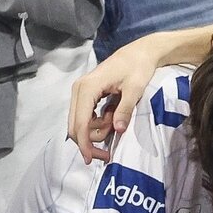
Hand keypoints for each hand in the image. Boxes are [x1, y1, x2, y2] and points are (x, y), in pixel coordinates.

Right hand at [68, 38, 166, 162]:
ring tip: (115, 121)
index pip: (81, 122)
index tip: (91, 159)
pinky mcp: (84, 95)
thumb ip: (125, 109)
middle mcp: (79, 89)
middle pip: (74, 126)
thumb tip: (118, 130)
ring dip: (95, 131)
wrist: (139, 53)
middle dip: (89, 142)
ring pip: (78, 124)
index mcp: (88, 88)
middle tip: (108, 152)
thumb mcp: (135, 89)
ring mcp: (79, 92)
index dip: (84, 144)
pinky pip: (84, 118)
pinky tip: (110, 118)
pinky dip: (96, 124)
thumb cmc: (138, 68)